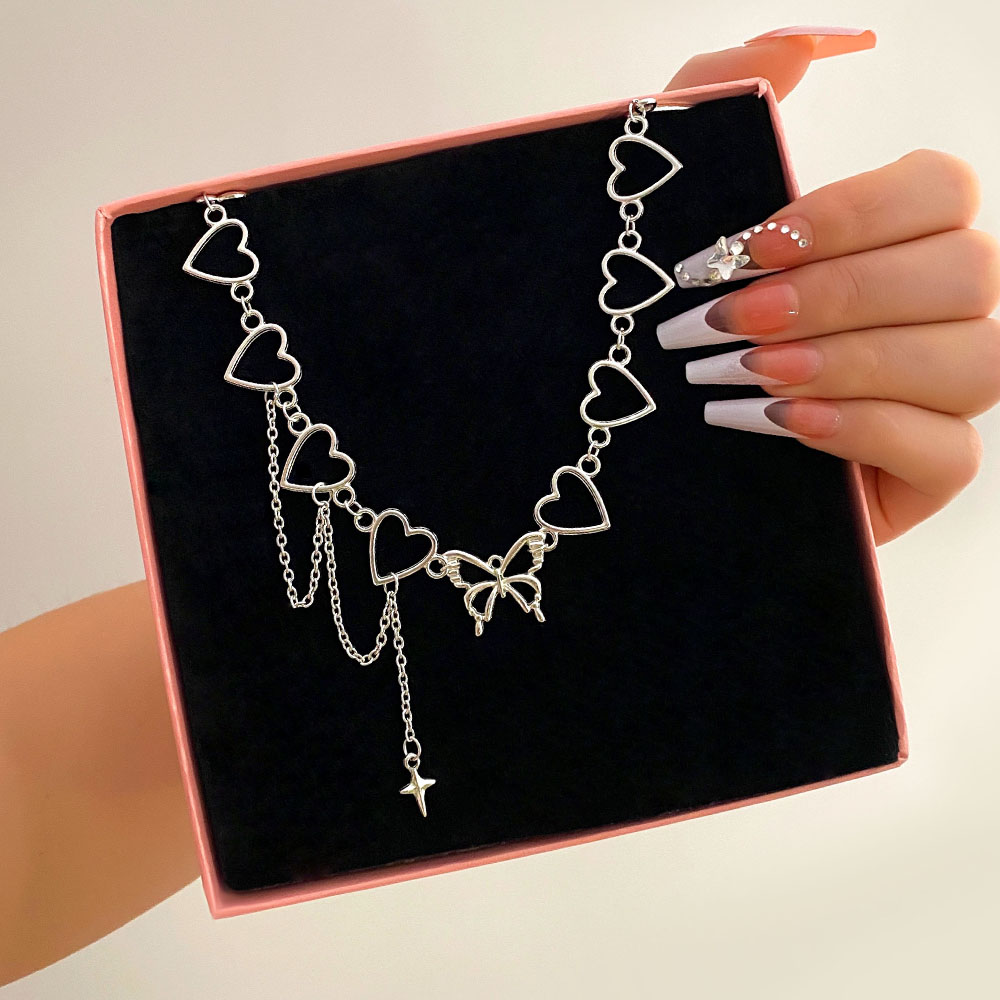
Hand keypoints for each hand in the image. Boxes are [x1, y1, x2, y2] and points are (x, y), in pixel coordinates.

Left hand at [657, 29, 999, 544]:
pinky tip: (787, 421)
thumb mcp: (672, 206)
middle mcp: (935, 309)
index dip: (857, 212)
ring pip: (970, 361)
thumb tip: (805, 44)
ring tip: (748, 373)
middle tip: (728, 320)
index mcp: (894, 240)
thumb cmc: (669, 323)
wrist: (640, 444)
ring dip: (850, 362)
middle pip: (963, 273)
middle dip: (836, 295)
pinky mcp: (925, 469)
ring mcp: (940, 393)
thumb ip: (724, 100)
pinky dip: (865, 429)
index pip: (939, 192)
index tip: (753, 245)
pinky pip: (950, 450)